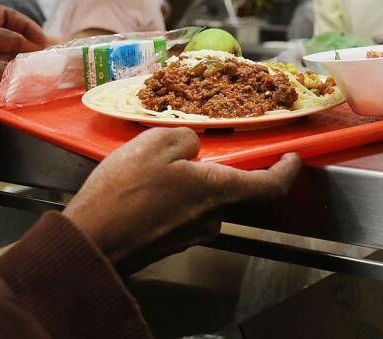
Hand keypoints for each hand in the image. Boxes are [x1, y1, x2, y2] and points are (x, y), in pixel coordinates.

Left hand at [0, 6, 48, 96]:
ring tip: (37, 77)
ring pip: (3, 59)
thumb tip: (16, 75)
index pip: (4, 16)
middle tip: (47, 64)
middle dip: (28, 50)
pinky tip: (16, 87)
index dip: (25, 25)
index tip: (42, 41)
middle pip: (9, 40)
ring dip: (18, 67)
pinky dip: (5, 79)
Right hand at [63, 127, 300, 273]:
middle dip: (215, 167)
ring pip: (202, 199)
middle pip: (230, 187)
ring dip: (189, 182)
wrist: (90, 242)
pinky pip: (183, 212)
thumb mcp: (155, 144)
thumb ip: (186, 140)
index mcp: (217, 191)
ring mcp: (192, 234)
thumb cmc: (122, 194)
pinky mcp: (172, 242)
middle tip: (189, 150)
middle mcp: (212, 217)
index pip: (270, 185)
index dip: (287, 170)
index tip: (292, 157)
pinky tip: (144, 189)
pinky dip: (173, 198)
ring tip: (153, 169)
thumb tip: (194, 148)